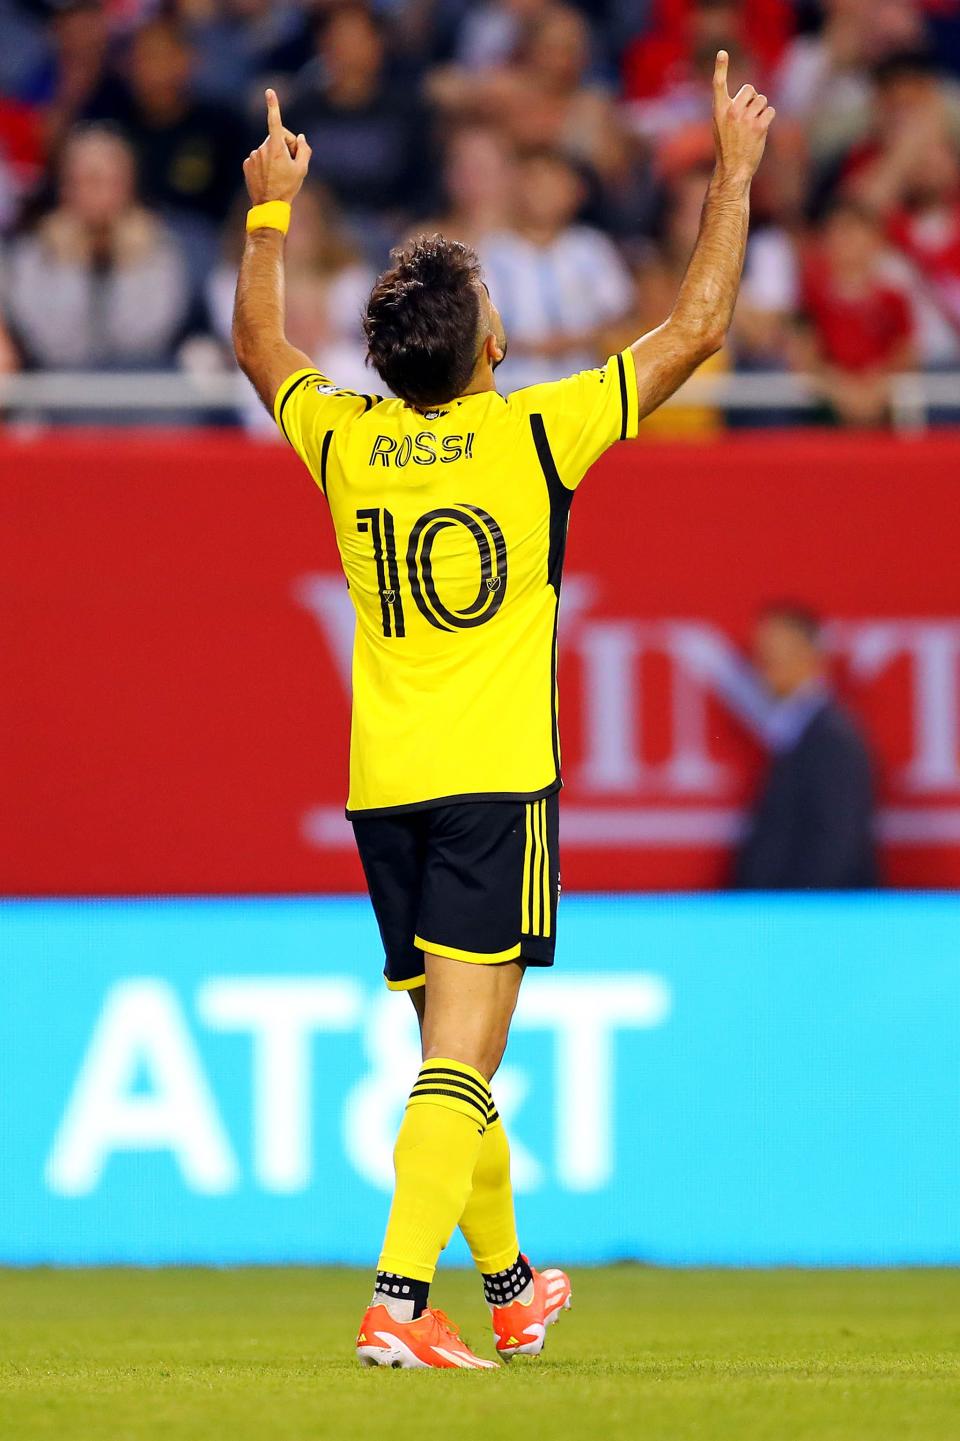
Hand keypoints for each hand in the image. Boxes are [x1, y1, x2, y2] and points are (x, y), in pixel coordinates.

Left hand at [243, 88, 311, 205]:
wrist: (269, 206)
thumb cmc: (288, 187)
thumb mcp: (302, 169)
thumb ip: (304, 149)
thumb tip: (300, 138)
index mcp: (276, 148)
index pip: (275, 122)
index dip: (273, 106)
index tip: (269, 92)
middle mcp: (262, 148)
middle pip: (277, 138)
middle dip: (285, 145)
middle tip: (291, 163)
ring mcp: (253, 156)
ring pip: (267, 149)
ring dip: (275, 156)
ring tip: (279, 174)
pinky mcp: (247, 164)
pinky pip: (259, 158)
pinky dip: (264, 163)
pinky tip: (268, 176)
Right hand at [712, 50, 774, 185]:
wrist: (733, 169)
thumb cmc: (727, 148)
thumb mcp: (720, 126)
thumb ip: (730, 108)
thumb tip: (750, 95)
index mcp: (719, 111)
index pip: (718, 84)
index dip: (720, 67)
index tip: (722, 53)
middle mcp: (731, 112)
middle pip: (750, 89)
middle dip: (752, 100)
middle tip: (747, 119)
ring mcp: (745, 119)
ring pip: (762, 100)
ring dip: (761, 111)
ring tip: (753, 127)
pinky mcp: (759, 127)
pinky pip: (770, 111)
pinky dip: (768, 119)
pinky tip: (760, 131)